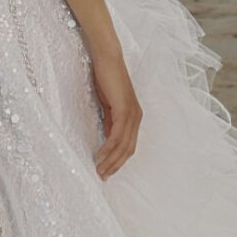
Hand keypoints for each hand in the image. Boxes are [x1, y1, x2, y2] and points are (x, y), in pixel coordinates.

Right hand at [91, 50, 140, 178]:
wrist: (107, 59)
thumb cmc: (106, 79)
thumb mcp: (108, 105)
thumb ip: (110, 122)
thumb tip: (107, 139)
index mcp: (134, 117)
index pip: (129, 146)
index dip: (118, 161)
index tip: (107, 172)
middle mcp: (136, 117)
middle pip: (128, 150)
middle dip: (115, 165)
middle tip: (102, 177)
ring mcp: (132, 113)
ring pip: (123, 145)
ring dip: (111, 160)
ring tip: (99, 170)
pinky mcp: (124, 109)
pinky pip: (117, 134)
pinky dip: (109, 147)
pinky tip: (100, 154)